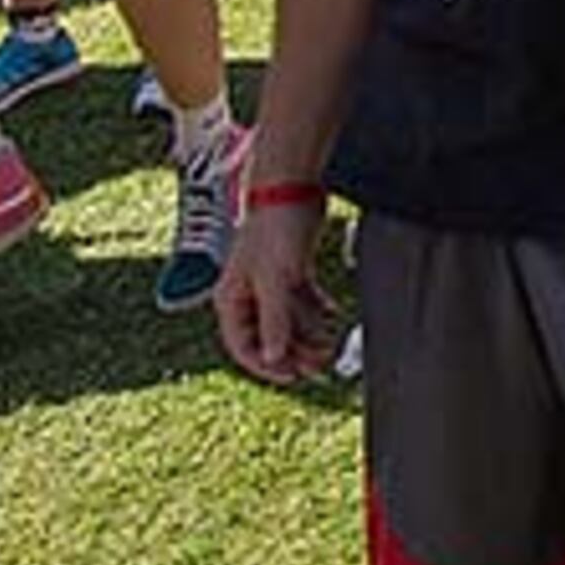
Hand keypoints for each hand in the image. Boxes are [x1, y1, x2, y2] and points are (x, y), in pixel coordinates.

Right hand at [213, 199, 342, 380]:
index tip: (292, 376)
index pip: (243, 346)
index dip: (266, 366)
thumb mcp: (275, 280)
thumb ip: (275, 320)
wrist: (291, 187)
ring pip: (288, 320)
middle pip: (269, 336)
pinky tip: (333, 315)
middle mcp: (248, 294)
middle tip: (319, 365)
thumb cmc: (274, 229)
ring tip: (330, 344)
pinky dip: (317, 310)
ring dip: (308, 334)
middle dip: (293, 352)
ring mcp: (270, 282)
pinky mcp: (291, 270)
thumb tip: (273, 358)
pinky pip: (303, 301)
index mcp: (232, 299)